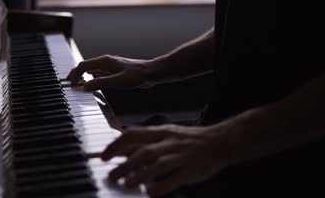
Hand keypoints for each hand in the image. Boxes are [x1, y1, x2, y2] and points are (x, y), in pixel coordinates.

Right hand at [66, 55, 152, 90]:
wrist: (152, 73)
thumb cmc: (138, 76)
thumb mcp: (118, 81)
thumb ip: (101, 83)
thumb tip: (85, 87)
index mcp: (104, 61)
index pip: (83, 66)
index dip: (74, 75)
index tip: (71, 85)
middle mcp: (105, 62)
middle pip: (85, 67)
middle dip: (75, 75)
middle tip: (68, 84)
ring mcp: (109, 67)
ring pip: (91, 70)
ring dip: (82, 77)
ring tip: (75, 85)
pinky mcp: (114, 72)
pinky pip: (98, 74)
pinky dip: (90, 79)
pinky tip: (90, 84)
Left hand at [101, 125, 227, 196]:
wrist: (220, 141)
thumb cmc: (190, 139)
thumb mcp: (167, 133)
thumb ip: (146, 141)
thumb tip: (122, 148)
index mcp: (161, 131)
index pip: (134, 134)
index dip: (116, 145)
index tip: (104, 156)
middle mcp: (169, 142)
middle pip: (142, 152)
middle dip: (124, 165)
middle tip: (112, 176)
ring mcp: (180, 156)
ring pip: (156, 165)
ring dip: (139, 176)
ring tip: (127, 184)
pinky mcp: (191, 171)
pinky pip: (173, 179)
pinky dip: (160, 186)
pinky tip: (150, 192)